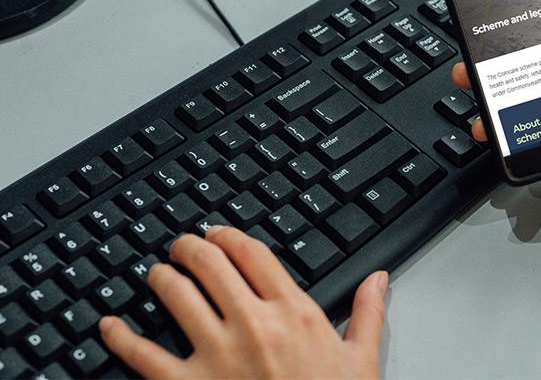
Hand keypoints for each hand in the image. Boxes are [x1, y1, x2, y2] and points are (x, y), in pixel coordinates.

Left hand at [99, 227, 386, 378]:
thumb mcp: (360, 359)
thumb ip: (367, 313)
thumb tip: (378, 279)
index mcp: (294, 312)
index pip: (252, 252)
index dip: (229, 234)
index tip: (219, 233)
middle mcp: (253, 324)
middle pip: (210, 262)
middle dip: (190, 246)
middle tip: (183, 246)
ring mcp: (217, 355)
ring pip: (176, 294)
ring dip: (161, 276)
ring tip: (157, 274)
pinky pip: (143, 356)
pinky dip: (120, 337)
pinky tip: (109, 326)